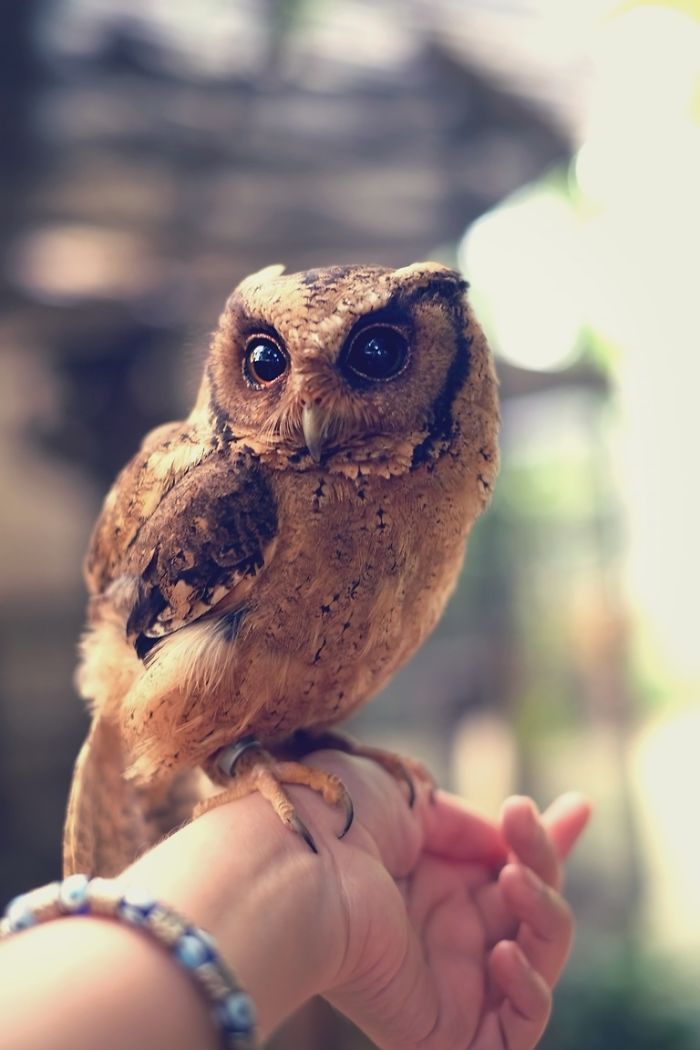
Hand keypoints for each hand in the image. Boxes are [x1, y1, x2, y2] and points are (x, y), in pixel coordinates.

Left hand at [304, 753, 589, 1049]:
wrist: (300, 864)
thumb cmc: (341, 816)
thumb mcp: (412, 802)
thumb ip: (469, 827)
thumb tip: (509, 841)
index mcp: (431, 877)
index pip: (506, 867)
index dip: (547, 844)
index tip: (579, 807)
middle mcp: (443, 928)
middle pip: (534, 907)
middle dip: (546, 858)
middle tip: (521, 818)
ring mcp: (449, 978)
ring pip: (538, 957)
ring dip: (545, 911)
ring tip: (514, 877)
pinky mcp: (448, 1030)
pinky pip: (520, 1028)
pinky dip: (530, 990)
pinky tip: (501, 953)